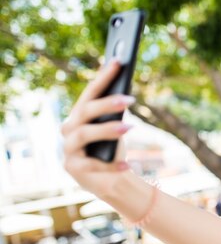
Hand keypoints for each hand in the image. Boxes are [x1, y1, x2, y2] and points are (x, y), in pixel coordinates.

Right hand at [61, 60, 133, 196]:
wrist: (110, 181)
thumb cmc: (112, 149)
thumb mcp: (115, 128)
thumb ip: (115, 112)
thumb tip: (125, 92)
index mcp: (79, 115)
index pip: (90, 92)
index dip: (103, 77)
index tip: (119, 62)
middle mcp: (69, 129)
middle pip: (85, 111)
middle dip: (107, 103)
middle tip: (129, 99)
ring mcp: (68, 149)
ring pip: (84, 134)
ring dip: (107, 129)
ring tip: (130, 127)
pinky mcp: (73, 169)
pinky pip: (92, 164)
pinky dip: (110, 164)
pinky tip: (127, 165)